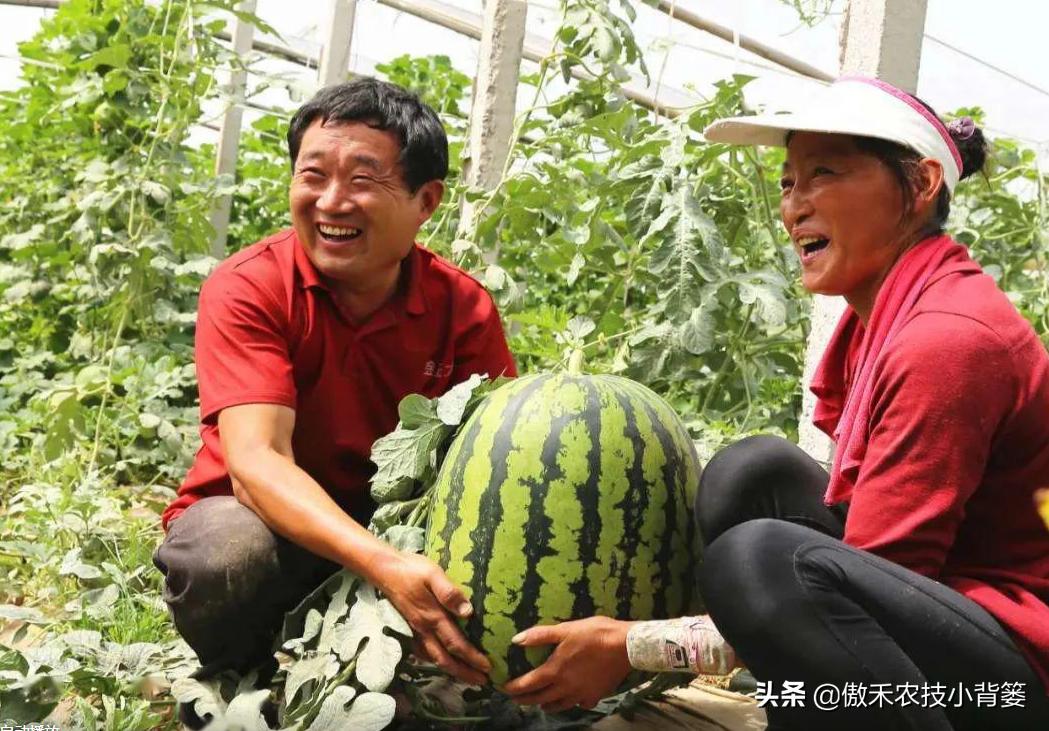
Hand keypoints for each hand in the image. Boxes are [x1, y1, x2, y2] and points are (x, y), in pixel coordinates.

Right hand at [373, 552, 490, 684]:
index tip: (487, 667)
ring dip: (451, 670)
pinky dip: (436, 660)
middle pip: (445, 659)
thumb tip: (468, 612)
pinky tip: (442, 660)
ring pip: (434, 658)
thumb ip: (449, 593)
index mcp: (432, 617)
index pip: (455, 644)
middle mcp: (424, 629)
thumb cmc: (411, 569)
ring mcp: (415, 630)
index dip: (472, 658)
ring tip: (466, 675)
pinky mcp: (410, 627)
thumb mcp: (433, 574)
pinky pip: (423, 652)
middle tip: (482, 681)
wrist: (383, 569)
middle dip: (464, 673)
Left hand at [503, 617, 632, 712]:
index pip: (529, 684)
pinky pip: (580, 704)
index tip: (505, 689)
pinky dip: (573, 704)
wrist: (625, 646)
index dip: (514, 688)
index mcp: (555, 670)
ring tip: (541, 704)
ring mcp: (581, 694)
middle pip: (541, 698)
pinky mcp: (595, 696)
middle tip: (516, 699)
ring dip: (546, 706)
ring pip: (559, 706)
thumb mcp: (565, 629)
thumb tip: (516, 640)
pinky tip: (573, 699)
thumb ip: (540, 636)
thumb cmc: (594, 634)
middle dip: (526, 700)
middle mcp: (566, 687)